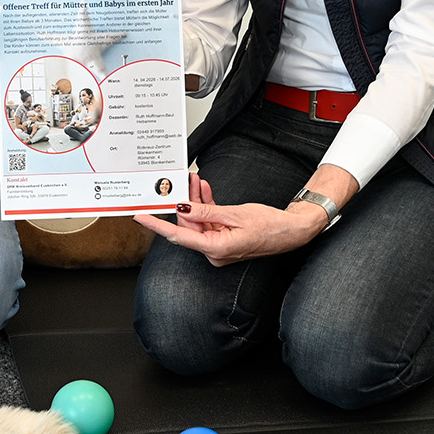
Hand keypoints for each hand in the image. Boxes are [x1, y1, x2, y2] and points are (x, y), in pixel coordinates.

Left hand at [134, 175, 328, 266]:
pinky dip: (206, 207)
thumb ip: (205, 211)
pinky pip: (209, 222)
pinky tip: (204, 191)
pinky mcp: (224, 239)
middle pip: (188, 226)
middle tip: (183, 181)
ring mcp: (219, 246)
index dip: (157, 225)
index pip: (179, 236)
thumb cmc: (270, 226)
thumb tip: (182, 209)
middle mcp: (215, 252)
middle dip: (184, 203)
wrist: (291, 230)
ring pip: (198, 222)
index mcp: (216, 249)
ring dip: (196, 202)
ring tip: (195, 181)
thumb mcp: (234, 214)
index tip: (141, 216)